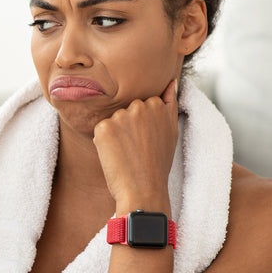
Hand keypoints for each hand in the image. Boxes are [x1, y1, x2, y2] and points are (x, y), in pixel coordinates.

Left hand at [92, 78, 178, 214]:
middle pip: (126, 110)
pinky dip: (104, 143)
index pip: (142, 105)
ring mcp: (120, 116)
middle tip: (137, 149)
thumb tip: (171, 82)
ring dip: (116, 134)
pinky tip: (116, 156)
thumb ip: (170, 104)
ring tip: (127, 153)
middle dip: (128, 126)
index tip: (146, 140)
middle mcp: (139, 107)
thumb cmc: (157, 164)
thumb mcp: (171, 132)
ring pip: (113, 120)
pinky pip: (100, 130)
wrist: (143, 190)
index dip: (142, 125)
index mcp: (156, 105)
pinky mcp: (104, 127)